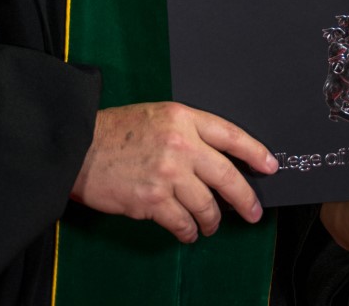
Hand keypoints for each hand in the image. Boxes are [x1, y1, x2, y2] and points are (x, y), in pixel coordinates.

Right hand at [69, 102, 277, 243]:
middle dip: (244, 198)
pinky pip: (182, 222)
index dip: (255, 152)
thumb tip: (215, 158)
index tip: (269, 166)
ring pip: (207, 204)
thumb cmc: (115, 131)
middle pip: (226, 175)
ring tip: (210, 225)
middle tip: (253, 211)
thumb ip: (186, 131)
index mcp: (183, 118)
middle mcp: (181, 145)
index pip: (231, 135)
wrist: (79, 147)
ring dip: (212, 220)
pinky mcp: (152, 200)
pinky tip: (188, 232)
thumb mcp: (156, 116)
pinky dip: (188, 231)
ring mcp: (168, 174)